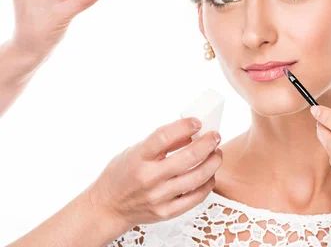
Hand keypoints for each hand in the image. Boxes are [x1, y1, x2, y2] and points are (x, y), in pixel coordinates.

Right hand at [86, 117, 222, 228]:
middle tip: (216, 136)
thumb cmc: (122, 175)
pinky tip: (210, 175)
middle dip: (207, 144)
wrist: (108, 207)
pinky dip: (208, 184)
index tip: (197, 122)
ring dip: (212, 163)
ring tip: (217, 153)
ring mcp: (158, 197)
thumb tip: (190, 131)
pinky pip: (195, 198)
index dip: (184, 126)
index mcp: (138, 158)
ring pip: (196, 178)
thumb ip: (162, 143)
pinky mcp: (166, 212)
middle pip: (187, 158)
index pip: (163, 137)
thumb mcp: (135, 151)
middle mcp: (148, 178)